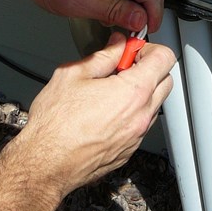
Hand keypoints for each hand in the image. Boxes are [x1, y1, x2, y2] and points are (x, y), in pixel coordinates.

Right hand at [11, 33, 175, 199]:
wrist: (46, 165)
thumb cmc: (55, 124)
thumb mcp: (73, 75)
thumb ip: (103, 56)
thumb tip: (118, 45)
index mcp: (133, 92)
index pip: (164, 58)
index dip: (149, 48)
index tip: (132, 50)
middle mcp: (141, 115)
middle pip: (165, 81)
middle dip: (149, 69)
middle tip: (122, 68)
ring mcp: (137, 135)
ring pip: (154, 105)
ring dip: (142, 93)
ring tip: (111, 92)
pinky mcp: (129, 150)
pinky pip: (141, 125)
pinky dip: (132, 114)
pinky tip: (106, 112)